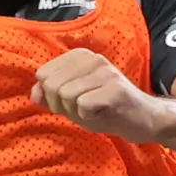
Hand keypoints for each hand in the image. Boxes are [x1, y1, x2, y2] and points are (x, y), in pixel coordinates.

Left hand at [33, 48, 158, 142]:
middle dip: (60, 105)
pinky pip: (83, 105)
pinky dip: (88, 116)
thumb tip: (34, 91)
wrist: (142, 119)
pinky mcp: (115, 89)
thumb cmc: (105, 109)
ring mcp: (105, 72)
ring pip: (66, 95)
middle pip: (52, 85)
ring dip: (75, 111)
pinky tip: (103, 113)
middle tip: (81, 109)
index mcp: (80, 56)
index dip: (51, 96)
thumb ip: (50, 95)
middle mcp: (93, 58)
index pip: (43, 74)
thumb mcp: (71, 101)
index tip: (71, 101)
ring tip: (93, 110)